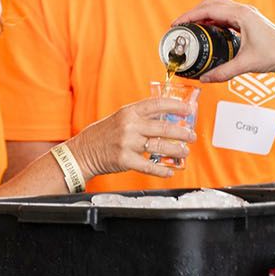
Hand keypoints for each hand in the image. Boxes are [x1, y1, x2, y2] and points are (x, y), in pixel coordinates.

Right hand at [67, 97, 195, 178]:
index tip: (189, 109)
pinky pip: (149, 166)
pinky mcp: (125, 160)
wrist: (83, 152)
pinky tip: (170, 171)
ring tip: (185, 151)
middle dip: (182, 132)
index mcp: (129, 112)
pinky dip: (162, 170)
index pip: (157, 104)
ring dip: (177, 150)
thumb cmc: (104, 135)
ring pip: (160, 146)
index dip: (175, 106)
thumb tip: (167, 118)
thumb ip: (141, 117)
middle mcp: (129, 125)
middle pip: (163, 127)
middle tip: (191, 136)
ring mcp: (127, 143)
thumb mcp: (120, 118)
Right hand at [170, 0, 274, 83]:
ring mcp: (246, 14)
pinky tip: (207, 31)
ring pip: (218, 6)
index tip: (177, 24)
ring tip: (191, 28)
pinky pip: (225, 14)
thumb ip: (223, 72)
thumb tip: (204, 78)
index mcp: (241, 15)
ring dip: (203, 13)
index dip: (189, 15)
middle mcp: (243, 10)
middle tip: (181, 26)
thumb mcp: (246, 64)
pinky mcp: (248, 20)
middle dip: (194, 12)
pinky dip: (213, 19)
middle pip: (211, 3)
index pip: (208, 10)